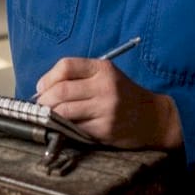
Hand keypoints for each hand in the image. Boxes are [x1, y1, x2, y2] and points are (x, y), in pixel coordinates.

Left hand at [34, 58, 183, 149]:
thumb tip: (43, 88)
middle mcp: (104, 86)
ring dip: (50, 116)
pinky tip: (65, 127)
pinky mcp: (105, 128)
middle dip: (44, 100)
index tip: (41, 88)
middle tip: (41, 106)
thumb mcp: (106, 76)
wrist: (153, 118)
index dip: (48, 77)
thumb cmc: (124, 95)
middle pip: (61, 90)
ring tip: (49, 117)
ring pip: (64, 111)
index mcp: (103, 68)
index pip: (66, 66)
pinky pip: (75, 128)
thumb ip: (79, 78)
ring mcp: (106, 108)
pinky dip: (64, 128)